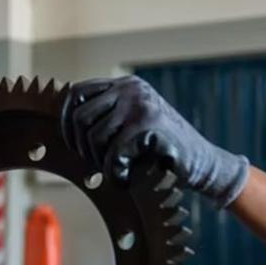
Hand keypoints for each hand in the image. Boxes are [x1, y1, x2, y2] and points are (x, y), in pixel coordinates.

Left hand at [61, 75, 249, 207]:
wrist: (202, 163)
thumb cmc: (160, 150)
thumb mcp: (129, 126)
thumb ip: (105, 118)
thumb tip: (63, 126)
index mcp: (123, 85)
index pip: (75, 94)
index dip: (65, 122)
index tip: (74, 147)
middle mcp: (131, 89)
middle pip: (79, 117)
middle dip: (82, 147)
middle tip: (97, 165)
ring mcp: (140, 104)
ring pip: (94, 136)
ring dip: (100, 162)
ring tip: (116, 171)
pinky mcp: (149, 125)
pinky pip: (114, 152)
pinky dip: (115, 172)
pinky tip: (126, 179)